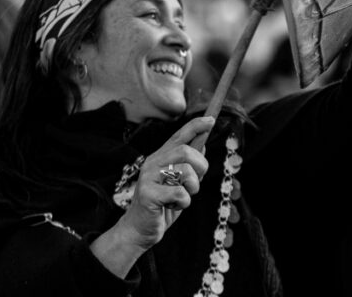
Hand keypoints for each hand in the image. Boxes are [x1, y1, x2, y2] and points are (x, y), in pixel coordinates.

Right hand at [122, 116, 212, 244]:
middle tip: (197, 181)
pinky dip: (184, 203)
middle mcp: (153, 163)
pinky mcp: (148, 195)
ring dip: (193, 188)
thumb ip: (188, 164)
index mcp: (160, 158)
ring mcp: (148, 178)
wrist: (140, 230)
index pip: (179, 135)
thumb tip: (202, 142)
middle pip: (185, 151)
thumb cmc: (162, 205)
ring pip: (185, 172)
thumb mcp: (178, 182)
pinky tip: (173, 206)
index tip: (211, 120)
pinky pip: (180, 194)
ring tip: (184, 196)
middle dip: (201, 166)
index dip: (196, 126)